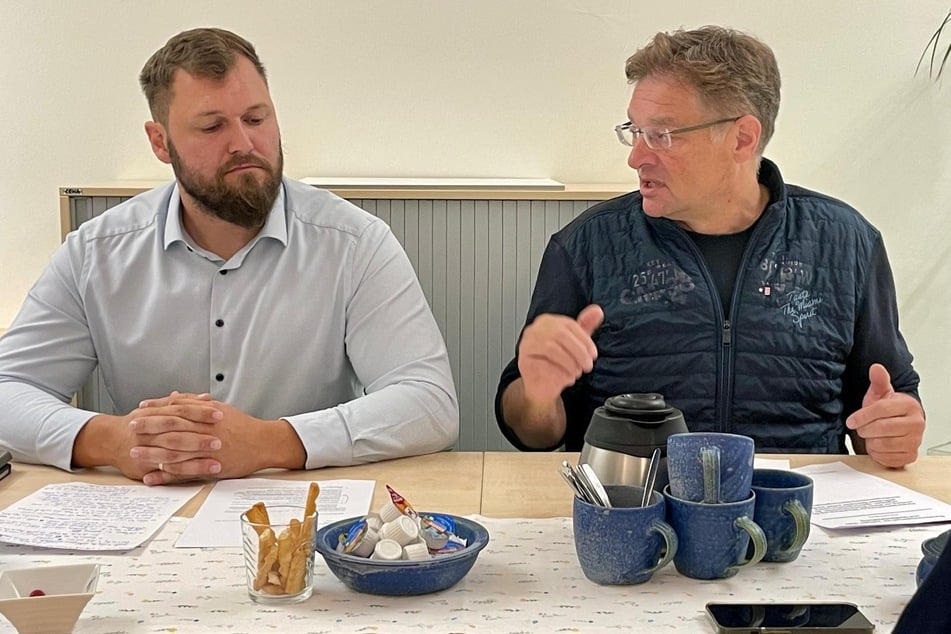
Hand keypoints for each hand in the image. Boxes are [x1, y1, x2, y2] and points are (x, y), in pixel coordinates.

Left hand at [132, 394, 304, 485]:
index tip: (139, 409)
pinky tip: (154, 476)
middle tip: (130, 427)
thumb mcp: (220, 408)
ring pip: (176, 451)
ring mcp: (209, 449)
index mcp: (208, 414)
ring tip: (134, 453)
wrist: (264, 443)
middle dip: (149, 428)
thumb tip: (175, 396)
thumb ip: (196, 403)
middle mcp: (207, 430)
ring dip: (153, 453)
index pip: (177, 409)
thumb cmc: (242, 425)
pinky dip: (168, 474)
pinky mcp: (212, 466)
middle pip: (173, 428)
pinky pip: (186, 471)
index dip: (156, 409)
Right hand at [517, 304, 603, 403]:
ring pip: (552, 346)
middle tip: (586, 365)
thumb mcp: (576, 343)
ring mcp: (528, 341)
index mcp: (548, 321)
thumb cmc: (557, 363)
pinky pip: (543, 359)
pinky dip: (559, 368)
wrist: (543, 386)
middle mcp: (536, 328)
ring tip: (576, 372)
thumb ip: (586, 326)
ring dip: (570, 362)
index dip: (584, 340)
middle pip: (561, 334)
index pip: (569, 324)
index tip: (593, 354)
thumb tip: (597, 311)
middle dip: (579, 352)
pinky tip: (565, 376)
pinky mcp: (524, 356)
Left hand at [846, 364, 924, 467]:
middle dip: (865, 429)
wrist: (899, 426)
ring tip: (871, 436)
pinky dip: (877, 453)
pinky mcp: (910, 456)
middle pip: (881, 428)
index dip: (862, 416)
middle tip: (862, 428)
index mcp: (910, 405)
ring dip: (870, 441)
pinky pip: (887, 458)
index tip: (851, 420)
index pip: (881, 409)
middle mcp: (917, 423)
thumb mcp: (880, 394)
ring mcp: (915, 441)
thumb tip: (876, 368)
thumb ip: (878, 381)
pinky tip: (877, 445)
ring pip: (882, 444)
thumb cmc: (887, 410)